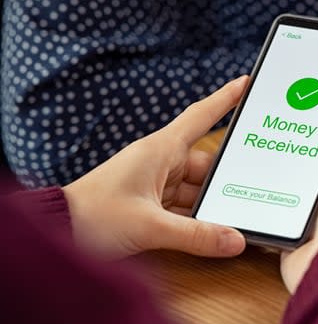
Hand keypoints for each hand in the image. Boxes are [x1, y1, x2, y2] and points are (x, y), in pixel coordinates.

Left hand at [63, 76, 249, 259]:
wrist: (55, 233)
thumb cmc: (92, 217)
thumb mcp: (149, 226)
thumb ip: (196, 235)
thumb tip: (235, 240)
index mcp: (159, 150)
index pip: (200, 116)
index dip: (224, 99)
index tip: (246, 83)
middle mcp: (160, 162)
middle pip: (206, 165)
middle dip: (227, 180)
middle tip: (256, 187)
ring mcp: (155, 183)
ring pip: (197, 189)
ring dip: (212, 204)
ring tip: (237, 217)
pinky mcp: (150, 204)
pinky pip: (184, 206)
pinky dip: (198, 218)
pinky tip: (213, 231)